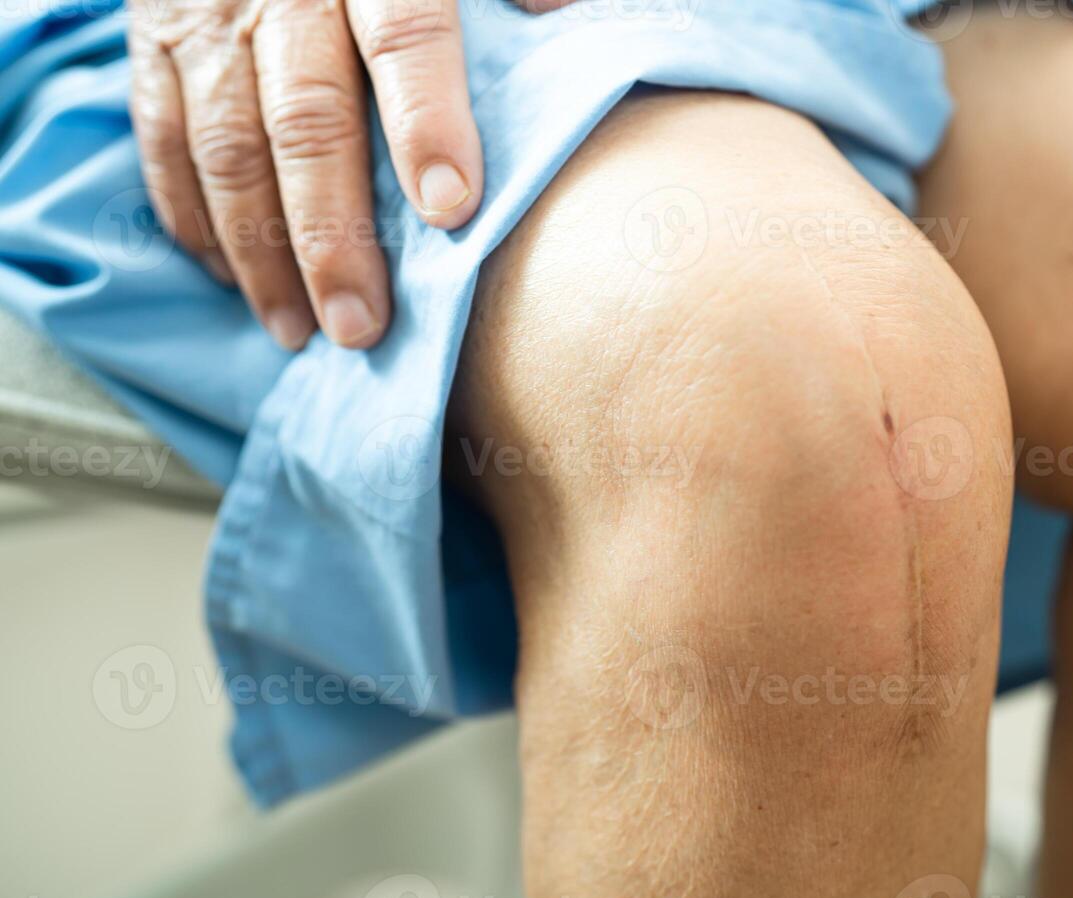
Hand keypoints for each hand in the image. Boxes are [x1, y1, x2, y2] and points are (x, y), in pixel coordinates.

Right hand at [126, 0, 484, 349]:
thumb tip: (560, 17)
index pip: (405, 38)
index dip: (426, 124)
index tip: (452, 210)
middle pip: (307, 119)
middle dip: (333, 234)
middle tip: (363, 326)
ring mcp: (205, 15)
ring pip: (226, 145)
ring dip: (261, 252)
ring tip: (302, 331)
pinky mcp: (152, 39)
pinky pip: (161, 138)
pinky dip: (194, 218)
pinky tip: (232, 280)